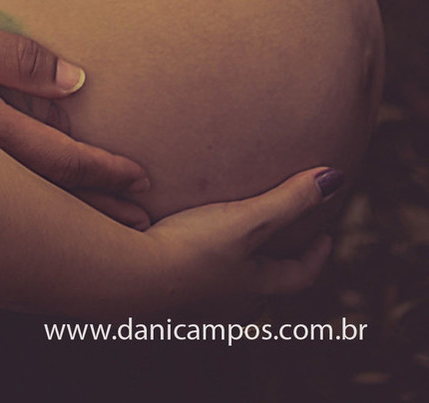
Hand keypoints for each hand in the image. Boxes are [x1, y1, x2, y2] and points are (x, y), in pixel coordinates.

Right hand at [0, 8, 151, 226]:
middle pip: (48, 199)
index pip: (57, 159)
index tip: (139, 180)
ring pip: (21, 212)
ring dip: (69, 223)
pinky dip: (27, 223)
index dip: (102, 171)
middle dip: (97, 210)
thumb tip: (75, 82)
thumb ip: (14, 57)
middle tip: (141, 223)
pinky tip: (38, 225)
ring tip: (107, 230)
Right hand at [141, 167, 337, 304]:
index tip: (325, 237)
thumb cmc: (195, 249)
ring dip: (235, 254)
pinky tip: (184, 227)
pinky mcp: (167, 273)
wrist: (136, 271)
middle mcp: (228, 292)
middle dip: (274, 259)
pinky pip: (192, 261)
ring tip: (232, 226)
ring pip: (226, 273)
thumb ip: (289, 200)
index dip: (315, 258)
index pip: (297, 277)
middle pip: (262, 280)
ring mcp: (196, 288)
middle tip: (281, 231)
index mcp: (253, 283)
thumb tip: (335, 179)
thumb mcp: (248, 221)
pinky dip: (199, 248)